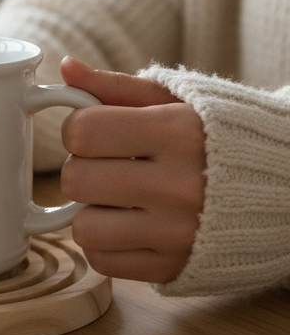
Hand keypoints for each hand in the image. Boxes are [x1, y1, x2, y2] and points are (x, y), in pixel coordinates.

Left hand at [59, 57, 205, 283]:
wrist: (285, 188)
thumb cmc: (217, 136)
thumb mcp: (173, 100)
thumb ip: (115, 86)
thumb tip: (65, 67)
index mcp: (176, 133)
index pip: (82, 131)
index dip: (77, 129)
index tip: (95, 132)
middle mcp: (178, 186)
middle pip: (75, 180)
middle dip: (81, 168)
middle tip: (107, 165)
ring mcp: (177, 232)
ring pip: (83, 228)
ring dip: (90, 212)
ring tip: (116, 199)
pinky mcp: (174, 267)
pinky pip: (102, 261)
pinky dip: (105, 244)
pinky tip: (127, 224)